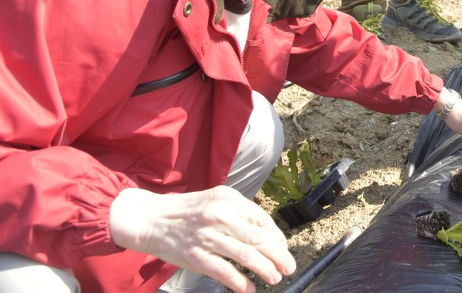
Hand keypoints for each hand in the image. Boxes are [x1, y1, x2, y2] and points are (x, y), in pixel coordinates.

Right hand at [109, 186, 295, 292]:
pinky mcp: (196, 257)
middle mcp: (221, 216)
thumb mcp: (216, 200)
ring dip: (265, 269)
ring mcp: (208, 237)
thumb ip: (240, 213)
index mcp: (229, 200)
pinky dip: (241, 282)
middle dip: (278, 256)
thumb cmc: (187, 211)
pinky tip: (249, 288)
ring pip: (246, 256)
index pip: (262, 220)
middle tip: (289, 267)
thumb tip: (266, 235)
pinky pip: (225, 272)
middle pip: (258, 239)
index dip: (277, 238)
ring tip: (275, 278)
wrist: (151, 219)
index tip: (283, 249)